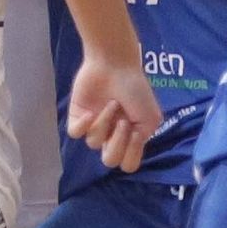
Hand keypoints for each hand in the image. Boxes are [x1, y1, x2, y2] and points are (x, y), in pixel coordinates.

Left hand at [67, 55, 161, 173]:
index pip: (128, 164)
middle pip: (110, 160)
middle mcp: (111, 135)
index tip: (136, 133)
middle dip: (117, 143)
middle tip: (123, 122)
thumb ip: (142, 140)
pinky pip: (75, 133)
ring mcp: (94, 126)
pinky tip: (91, 113)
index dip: (131, 153)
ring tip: (112, 103)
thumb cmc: (135, 88)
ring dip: (105, 122)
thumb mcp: (151, 117)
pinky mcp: (77, 117)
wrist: (115, 64)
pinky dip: (83, 125)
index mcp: (130, 137)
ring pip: (94, 143)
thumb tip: (128, 147)